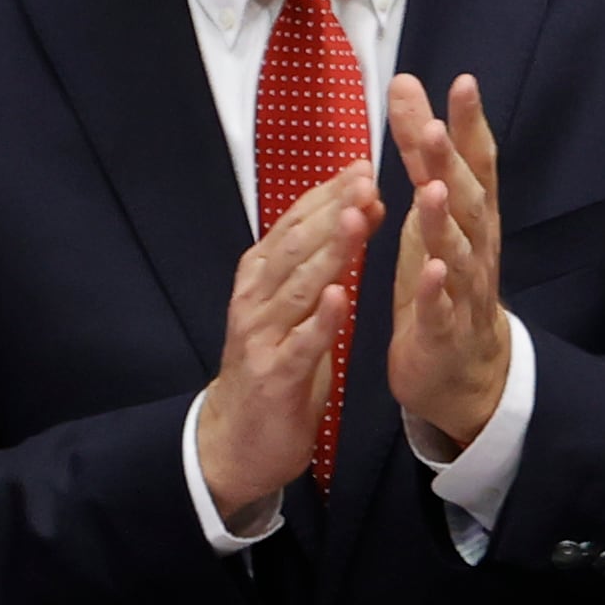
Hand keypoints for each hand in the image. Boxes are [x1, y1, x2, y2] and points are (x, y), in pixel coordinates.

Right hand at [196, 160, 378, 519]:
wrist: (237, 440)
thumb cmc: (276, 363)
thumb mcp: (300, 305)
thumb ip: (323, 260)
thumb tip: (359, 208)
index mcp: (262, 277)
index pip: (296, 225)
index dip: (328, 194)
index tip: (363, 164)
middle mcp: (256, 299)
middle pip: (295, 245)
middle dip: (331, 210)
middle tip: (366, 177)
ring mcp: (261, 336)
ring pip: (297, 286)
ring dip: (328, 251)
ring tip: (357, 218)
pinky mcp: (274, 376)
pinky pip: (300, 344)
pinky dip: (320, 320)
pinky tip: (340, 296)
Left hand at [387, 71, 511, 447]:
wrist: (461, 368)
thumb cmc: (442, 279)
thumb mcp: (429, 209)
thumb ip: (419, 152)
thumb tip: (407, 86)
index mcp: (471, 216)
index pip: (475, 162)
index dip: (470, 125)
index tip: (462, 82)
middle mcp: (476, 247)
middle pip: (468, 200)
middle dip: (450, 163)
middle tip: (432, 127)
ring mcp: (464, 290)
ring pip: (457, 252)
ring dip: (444, 221)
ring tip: (430, 189)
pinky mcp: (445, 330)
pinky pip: (443, 309)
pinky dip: (438, 290)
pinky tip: (431, 270)